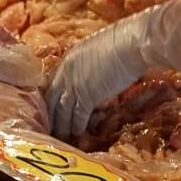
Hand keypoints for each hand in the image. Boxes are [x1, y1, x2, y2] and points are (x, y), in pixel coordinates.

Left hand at [46, 0, 180, 137]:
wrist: (131, 43)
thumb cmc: (121, 42)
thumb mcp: (95, 50)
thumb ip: (88, 63)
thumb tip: (90, 72)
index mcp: (67, 59)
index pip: (51, 83)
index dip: (49, 98)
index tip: (49, 110)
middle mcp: (66, 72)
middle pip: (51, 99)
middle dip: (50, 116)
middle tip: (50, 129)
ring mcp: (74, 84)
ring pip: (61, 111)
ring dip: (61, 126)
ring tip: (60, 138)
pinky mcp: (87, 96)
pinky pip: (78, 115)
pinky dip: (77, 126)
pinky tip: (77, 133)